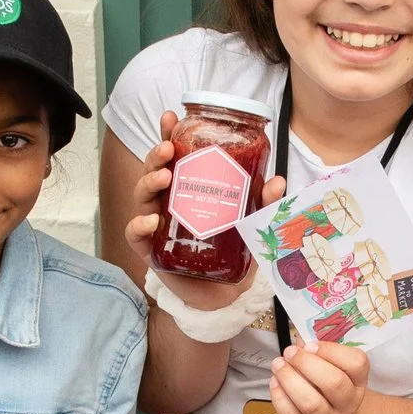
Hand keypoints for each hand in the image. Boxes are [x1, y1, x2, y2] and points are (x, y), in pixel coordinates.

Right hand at [121, 112, 284, 302]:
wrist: (223, 296)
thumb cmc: (232, 252)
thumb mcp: (251, 224)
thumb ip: (262, 203)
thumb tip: (277, 181)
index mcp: (188, 187)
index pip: (175, 155)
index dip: (169, 134)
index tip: (171, 116)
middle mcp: (168, 201)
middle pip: (154, 170)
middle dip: (157, 154)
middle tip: (168, 148)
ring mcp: (156, 225)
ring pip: (142, 196)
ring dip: (149, 181)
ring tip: (164, 177)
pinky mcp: (150, 251)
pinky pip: (135, 234)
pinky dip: (139, 225)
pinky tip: (150, 221)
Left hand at [268, 334, 370, 413]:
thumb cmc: (326, 389)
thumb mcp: (332, 369)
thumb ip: (318, 352)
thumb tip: (300, 339)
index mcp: (357, 382)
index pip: (356, 364)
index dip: (332, 350)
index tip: (310, 344)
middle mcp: (347, 404)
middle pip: (334, 383)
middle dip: (307, 363)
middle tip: (290, 352)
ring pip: (311, 403)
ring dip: (290, 379)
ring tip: (278, 365)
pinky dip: (279, 397)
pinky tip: (274, 382)